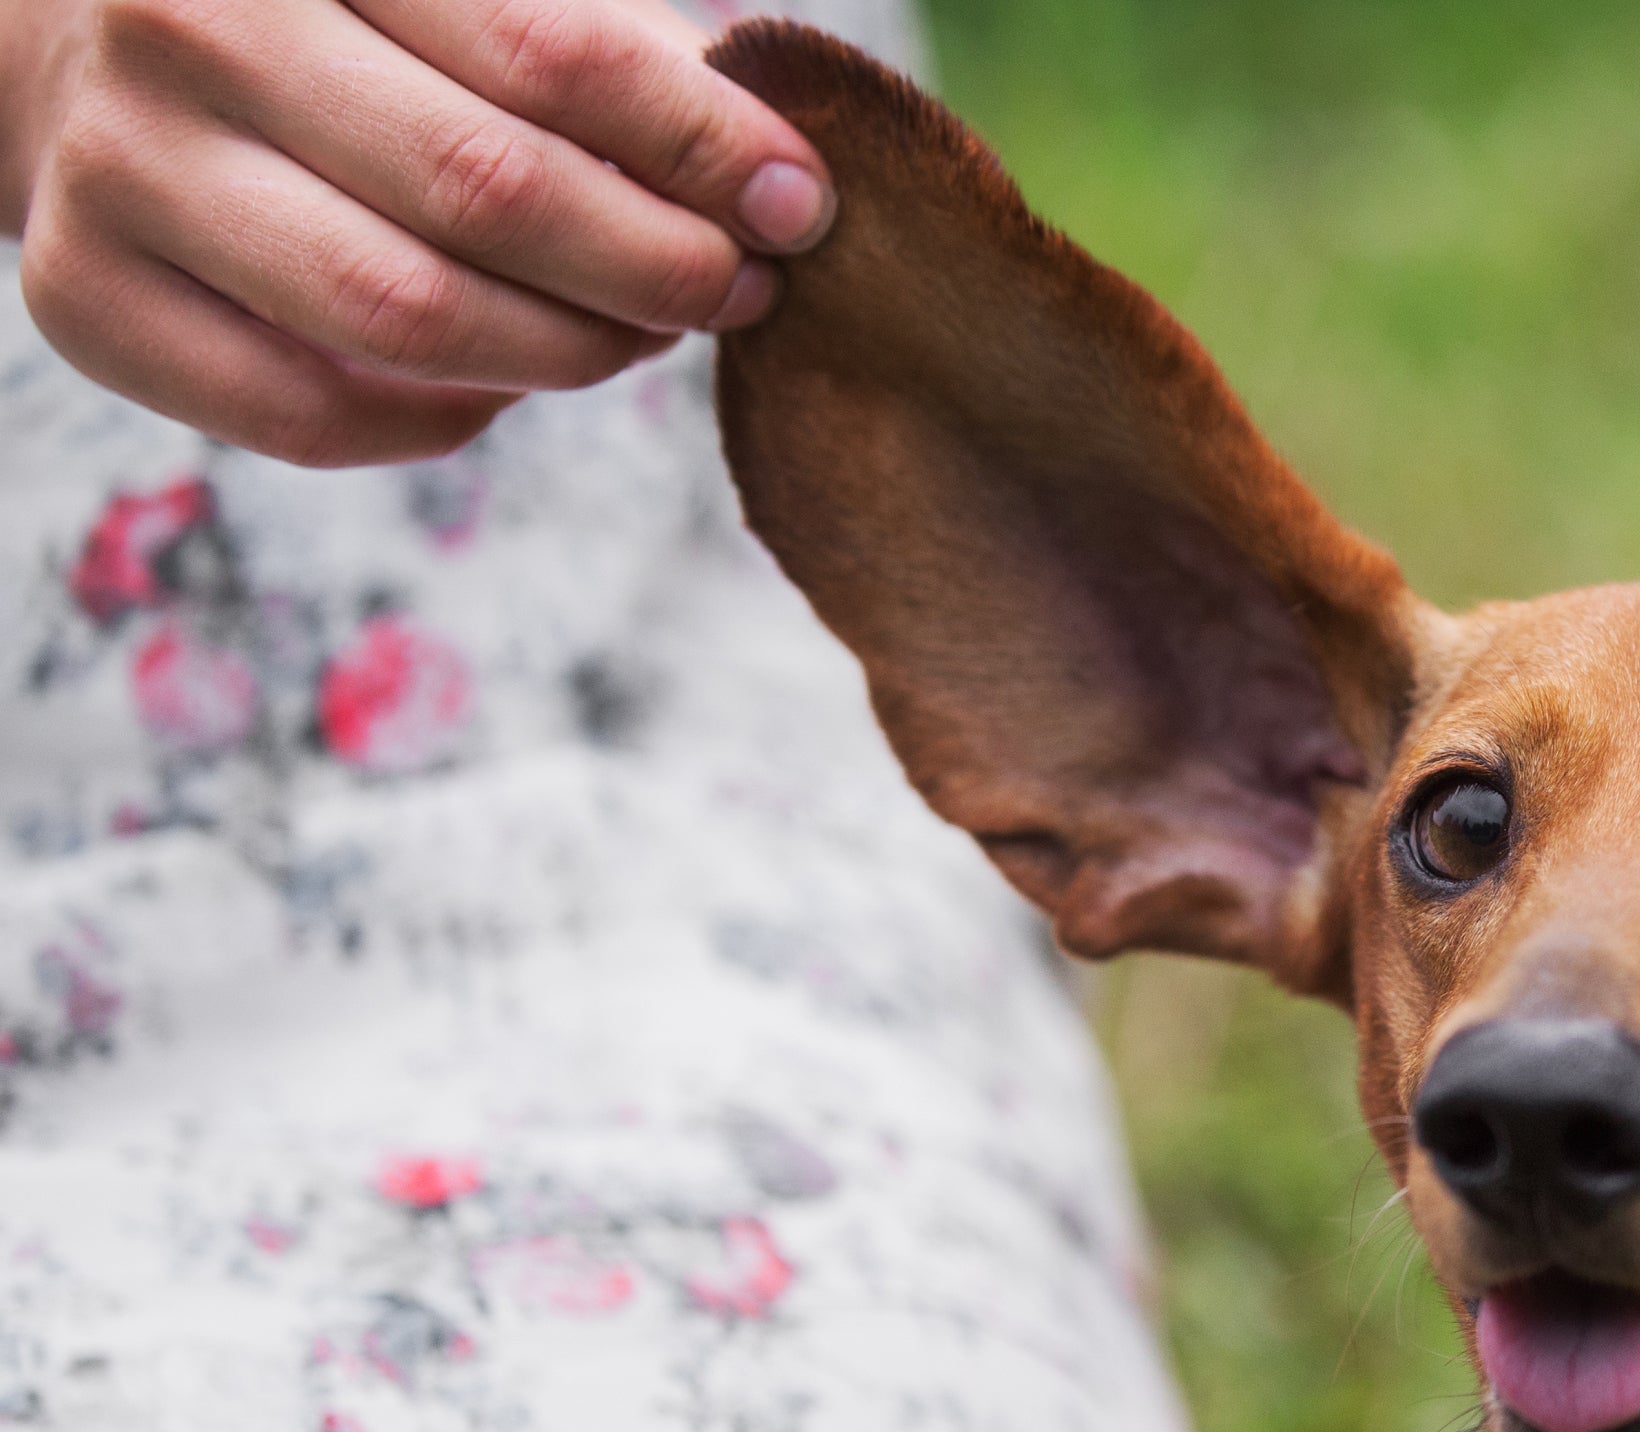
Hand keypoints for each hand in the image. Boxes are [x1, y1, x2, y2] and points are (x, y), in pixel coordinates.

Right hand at [0, 0, 837, 464]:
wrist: (70, 47)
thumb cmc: (332, 21)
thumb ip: (608, 53)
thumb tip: (778, 168)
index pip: (549, 50)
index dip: (699, 144)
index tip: (800, 205)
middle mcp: (188, 26)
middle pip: (487, 189)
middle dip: (653, 261)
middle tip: (736, 289)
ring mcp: (121, 166)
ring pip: (407, 313)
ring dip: (567, 351)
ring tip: (640, 335)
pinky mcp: (87, 300)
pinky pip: (311, 413)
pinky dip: (441, 418)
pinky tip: (498, 385)